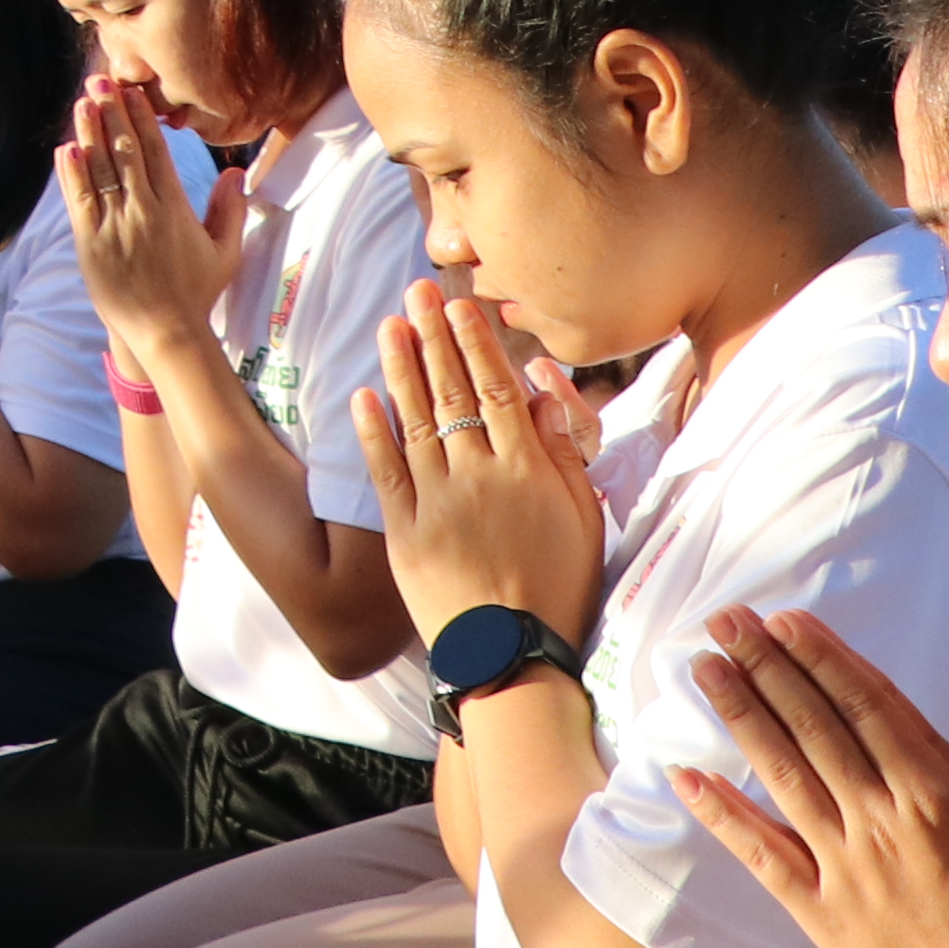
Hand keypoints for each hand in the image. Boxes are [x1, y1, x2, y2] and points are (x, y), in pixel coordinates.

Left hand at [65, 78, 239, 363]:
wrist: (164, 331)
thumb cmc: (196, 292)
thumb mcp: (224, 252)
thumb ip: (230, 210)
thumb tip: (236, 172)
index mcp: (174, 209)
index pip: (156, 153)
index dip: (141, 119)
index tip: (132, 92)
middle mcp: (143, 211)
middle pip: (124, 152)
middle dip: (112, 113)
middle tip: (101, 80)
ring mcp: (114, 226)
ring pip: (100, 170)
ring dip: (89, 133)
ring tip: (83, 102)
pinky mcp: (90, 243)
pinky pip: (79, 201)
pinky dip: (73, 174)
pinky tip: (67, 148)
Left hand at [355, 280, 609, 642]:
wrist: (511, 656)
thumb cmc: (559, 590)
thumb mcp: (585, 522)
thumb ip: (566, 457)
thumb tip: (547, 397)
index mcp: (528, 469)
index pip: (496, 389)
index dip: (476, 343)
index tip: (461, 306)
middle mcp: (479, 475)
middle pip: (452, 391)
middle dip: (433, 336)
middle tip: (417, 291)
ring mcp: (437, 500)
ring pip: (415, 419)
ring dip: (400, 368)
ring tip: (390, 325)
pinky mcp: (404, 530)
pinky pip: (385, 470)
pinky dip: (373, 430)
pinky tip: (363, 396)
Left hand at [673, 611, 948, 947]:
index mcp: (935, 796)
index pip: (866, 708)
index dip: (823, 659)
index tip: (784, 620)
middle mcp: (878, 822)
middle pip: (813, 729)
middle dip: (766, 668)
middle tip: (724, 620)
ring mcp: (842, 868)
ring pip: (781, 776)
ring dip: (741, 718)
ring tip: (704, 668)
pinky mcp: (819, 912)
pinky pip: (760, 855)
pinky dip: (722, 815)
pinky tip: (687, 776)